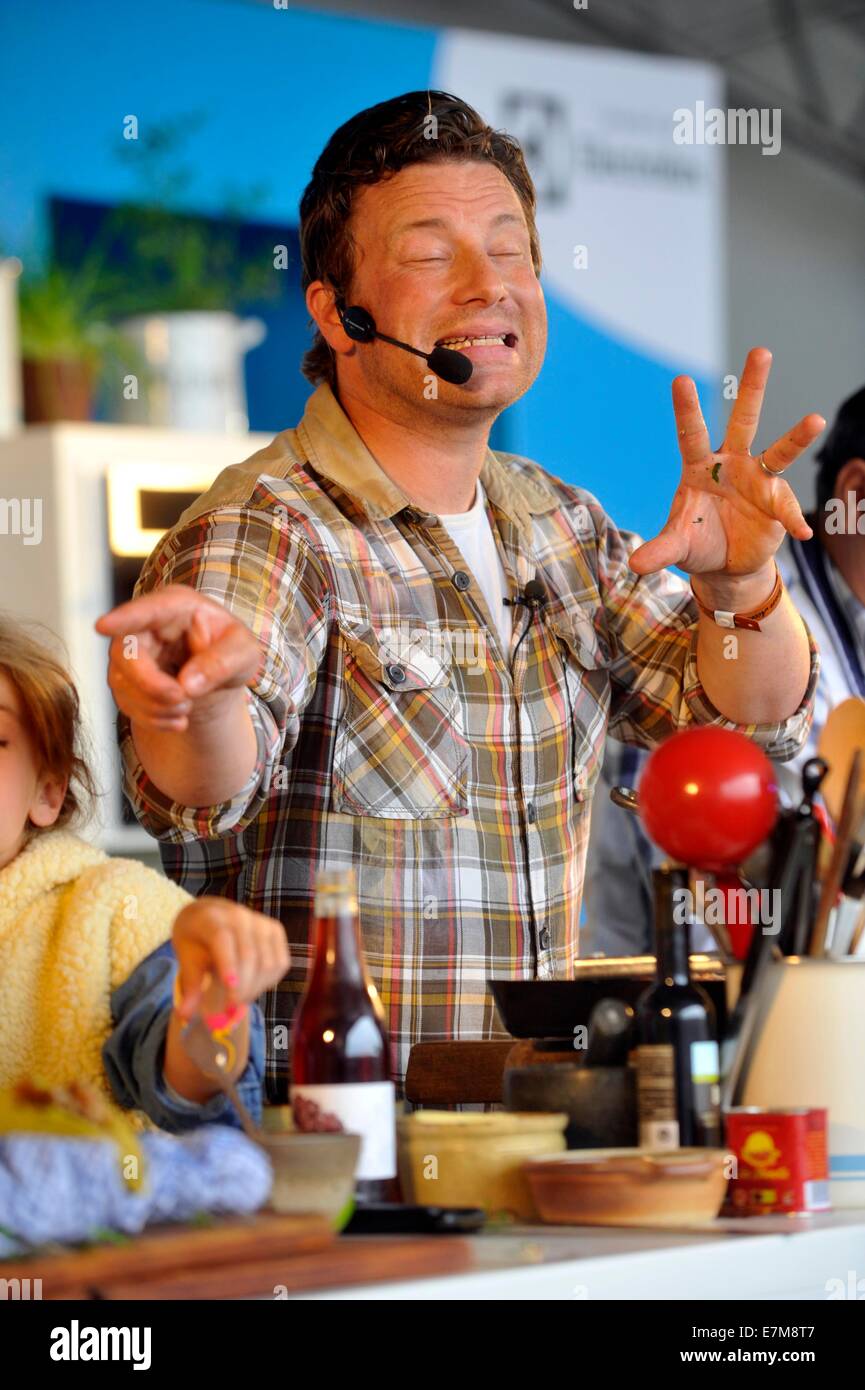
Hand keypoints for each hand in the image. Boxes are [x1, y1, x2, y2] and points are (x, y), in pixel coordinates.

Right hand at [95, 584, 261, 732]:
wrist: (219, 677)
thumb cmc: (232, 652)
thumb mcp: (244, 653)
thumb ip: (222, 663)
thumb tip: (188, 684)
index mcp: (178, 606)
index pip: (148, 610)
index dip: (125, 618)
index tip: (103, 626)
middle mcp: (148, 625)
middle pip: (127, 652)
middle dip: (151, 684)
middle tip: (183, 700)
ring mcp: (132, 652)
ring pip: (122, 682)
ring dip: (156, 705)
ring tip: (188, 707)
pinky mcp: (126, 679)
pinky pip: (126, 702)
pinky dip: (154, 718)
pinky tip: (178, 717)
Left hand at [171, 897, 289, 1019]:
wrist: (210, 915)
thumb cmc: (196, 939)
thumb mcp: (186, 958)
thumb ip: (189, 986)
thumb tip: (184, 1016)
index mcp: (212, 919)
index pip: (222, 939)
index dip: (228, 964)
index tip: (230, 990)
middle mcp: (240, 916)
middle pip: (248, 956)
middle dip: (242, 988)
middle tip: (229, 1008)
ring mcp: (261, 922)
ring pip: (267, 963)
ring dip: (256, 988)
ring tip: (240, 997)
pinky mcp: (276, 930)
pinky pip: (280, 963)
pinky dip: (269, 981)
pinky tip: (253, 985)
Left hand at [628, 348, 824, 588]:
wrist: (725, 564)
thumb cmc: (697, 543)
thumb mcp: (677, 547)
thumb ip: (660, 550)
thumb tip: (635, 565)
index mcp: (700, 467)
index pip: (691, 434)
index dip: (687, 409)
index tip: (681, 380)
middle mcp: (732, 464)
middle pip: (744, 420)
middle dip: (752, 387)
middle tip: (761, 351)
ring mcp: (758, 480)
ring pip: (779, 452)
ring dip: (797, 437)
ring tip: (815, 420)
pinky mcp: (777, 502)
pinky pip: (787, 509)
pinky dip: (793, 520)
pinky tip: (800, 532)